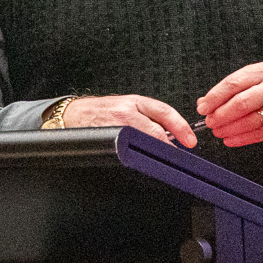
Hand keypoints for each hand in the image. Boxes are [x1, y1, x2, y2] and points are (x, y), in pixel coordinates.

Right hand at [59, 94, 197, 147]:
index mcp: (134, 101)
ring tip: (159, 159)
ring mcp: (116, 126)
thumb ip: (146, 116)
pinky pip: (126, 150)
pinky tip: (139, 161)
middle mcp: (126, 111)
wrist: (72, 115)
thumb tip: (171, 134)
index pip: (164, 111)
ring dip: (154, 153)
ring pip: (143, 142)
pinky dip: (136, 157)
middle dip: (170, 146)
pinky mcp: (107, 139)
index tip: (190, 140)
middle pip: (156, 131)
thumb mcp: (126, 105)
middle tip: (178, 156)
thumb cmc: (100, 111)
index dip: (180, 127)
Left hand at [197, 62, 262, 146]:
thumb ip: (232, 88)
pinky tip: (229, 139)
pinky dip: (240, 139)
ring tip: (217, 131)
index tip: (203, 106)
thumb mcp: (258, 79)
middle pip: (241, 103)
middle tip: (209, 121)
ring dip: (228, 129)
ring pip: (249, 121)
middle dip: (221, 114)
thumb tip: (205, 102)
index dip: (215, 97)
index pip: (234, 83)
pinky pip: (257, 135)